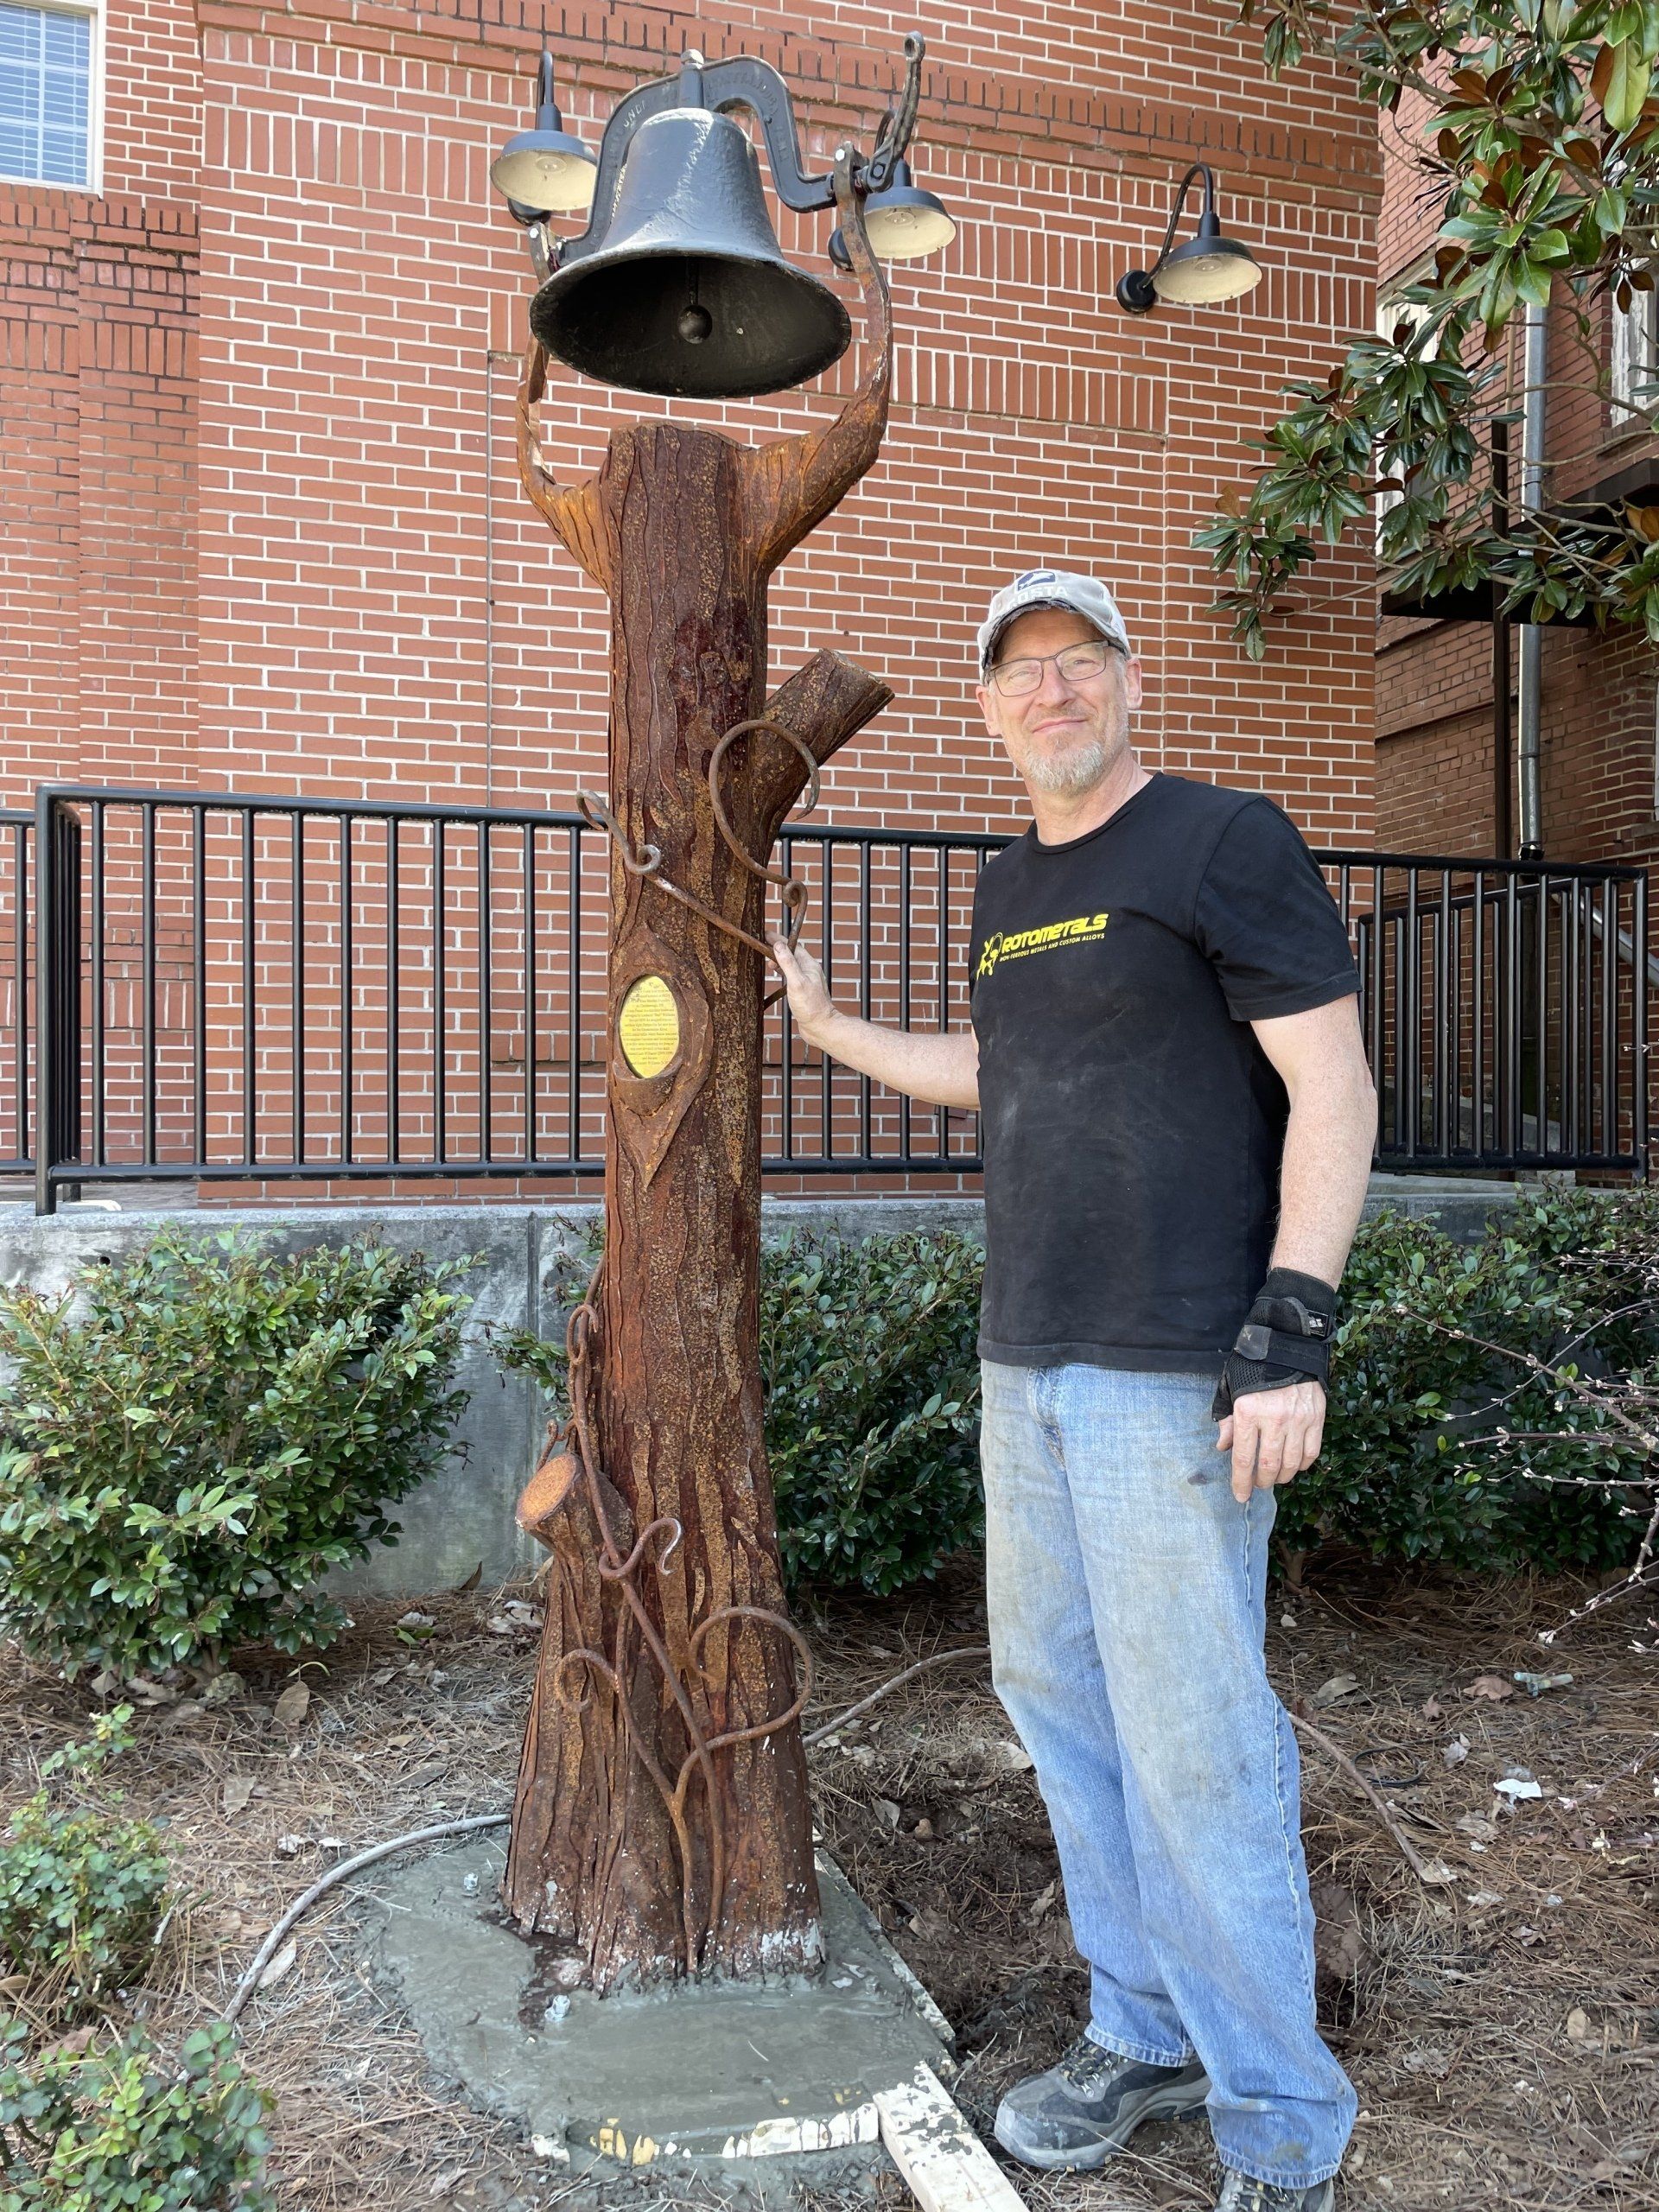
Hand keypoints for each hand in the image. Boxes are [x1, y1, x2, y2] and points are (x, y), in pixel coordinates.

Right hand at [771, 938, 834, 1041]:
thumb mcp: (796, 982)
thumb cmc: (810, 1006)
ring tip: (769, 962)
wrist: (821, 1027)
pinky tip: (779, 978)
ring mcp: (807, 981)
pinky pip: (792, 976)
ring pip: (792, 965)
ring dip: (780, 961)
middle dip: (778, 949)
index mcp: (809, 965)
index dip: (779, 939)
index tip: (766, 934)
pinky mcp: (804, 991)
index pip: (792, 946)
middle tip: (764, 947)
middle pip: (792, 954)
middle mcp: (809, 971)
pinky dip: (783, 972)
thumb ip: (787, 963)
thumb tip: (779, 945)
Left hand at [1216, 1379, 1325, 1504]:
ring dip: (1282, 1477)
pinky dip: (1302, 1465)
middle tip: (1257, 1483)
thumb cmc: (1254, 1369)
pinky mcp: (1316, 1418)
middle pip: (1269, 1465)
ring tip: (1274, 1476)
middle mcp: (1273, 1418)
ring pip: (1291, 1463)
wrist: (1288, 1347)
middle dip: (1261, 1481)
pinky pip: (1311, 1452)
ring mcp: (1298, 1420)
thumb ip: (1227, 1419)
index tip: (1240, 1496)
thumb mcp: (1231, 1388)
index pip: (1244, 1458)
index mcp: (1248, 1411)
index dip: (1241, 1482)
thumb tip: (1224, 1446)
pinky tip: (1293, 1464)